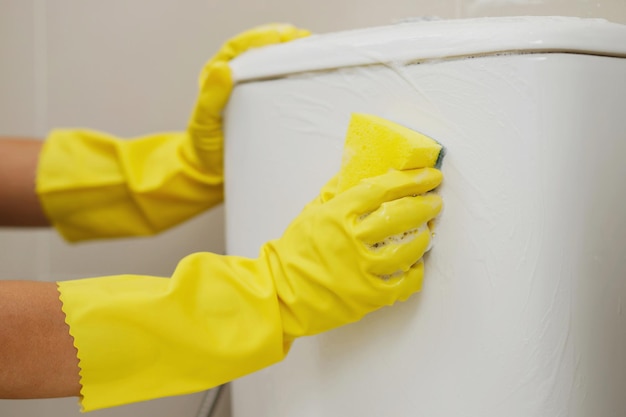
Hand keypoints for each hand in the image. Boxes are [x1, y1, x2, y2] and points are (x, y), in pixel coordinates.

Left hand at [184, 24, 309, 176]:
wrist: (211, 167)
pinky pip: (280, 80)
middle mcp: (236, 76)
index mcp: (218, 75)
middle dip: (283, 40)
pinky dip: (295, 71)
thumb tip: (223, 69)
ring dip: (292, 53)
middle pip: (260, 49)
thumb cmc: (205, 146)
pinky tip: (311, 70)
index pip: (240, 48)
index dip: (260, 38)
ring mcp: (251, 88)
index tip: (280, 36)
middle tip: (305, 39)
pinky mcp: (264, 100)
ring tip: (313, 49)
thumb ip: (211, 98)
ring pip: (272, 61)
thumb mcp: (204, 123)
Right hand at [259, 167, 443, 337]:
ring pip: (408, 250)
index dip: (411, 180)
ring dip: (424, 237)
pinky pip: (404, 283)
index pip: (382, 189)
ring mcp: (361, 270)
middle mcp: (351, 239)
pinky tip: (416, 264)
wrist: (280, 293)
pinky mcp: (368, 296)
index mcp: (337, 214)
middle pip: (401, 215)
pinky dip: (415, 272)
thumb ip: (338, 192)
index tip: (429, 175)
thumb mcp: (312, 212)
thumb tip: (362, 171)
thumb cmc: (295, 250)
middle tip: (436, 201)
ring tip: (427, 231)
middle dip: (425, 205)